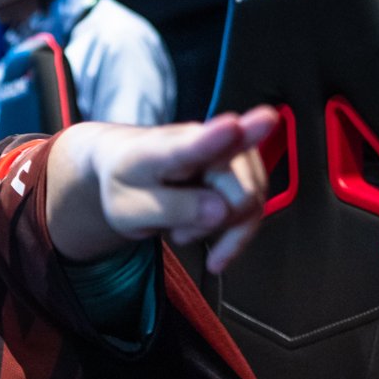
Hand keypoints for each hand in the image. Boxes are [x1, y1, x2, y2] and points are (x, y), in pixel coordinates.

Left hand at [94, 106, 275, 271]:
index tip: (233, 127)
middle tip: (176, 233)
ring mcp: (227, 151)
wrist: (125, 166)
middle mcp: (203, 140)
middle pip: (238, 191)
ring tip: (184, 230)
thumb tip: (222, 211)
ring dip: (222, 228)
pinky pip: (254, 208)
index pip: (192, 145)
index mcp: (163, 150)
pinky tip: (215, 251)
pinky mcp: (241, 167)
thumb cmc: (124, 185)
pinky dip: (236, 234)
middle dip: (216, 222)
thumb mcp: (129, 210)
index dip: (216, 137)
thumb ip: (171, 209)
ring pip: (250, 201)